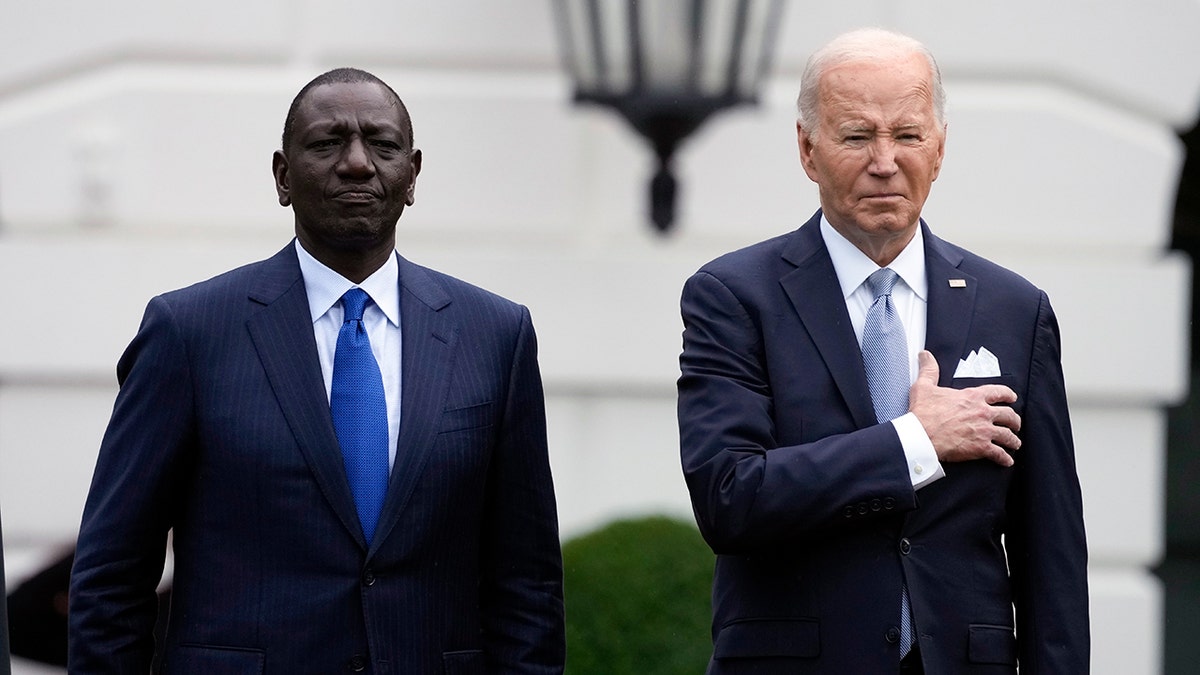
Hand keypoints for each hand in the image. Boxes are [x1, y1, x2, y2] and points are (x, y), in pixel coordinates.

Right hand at [908, 350, 1020, 466]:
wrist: (921, 436)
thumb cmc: (923, 413)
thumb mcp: (924, 386)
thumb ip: (929, 370)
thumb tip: (925, 355)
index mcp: (972, 397)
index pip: (998, 392)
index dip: (1008, 394)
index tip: (1012, 397)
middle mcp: (983, 413)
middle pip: (1008, 415)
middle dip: (1014, 420)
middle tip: (1015, 423)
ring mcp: (984, 431)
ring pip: (1008, 435)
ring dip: (1013, 440)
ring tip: (1014, 443)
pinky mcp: (981, 448)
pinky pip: (999, 454)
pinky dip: (1005, 458)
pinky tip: (1007, 461)